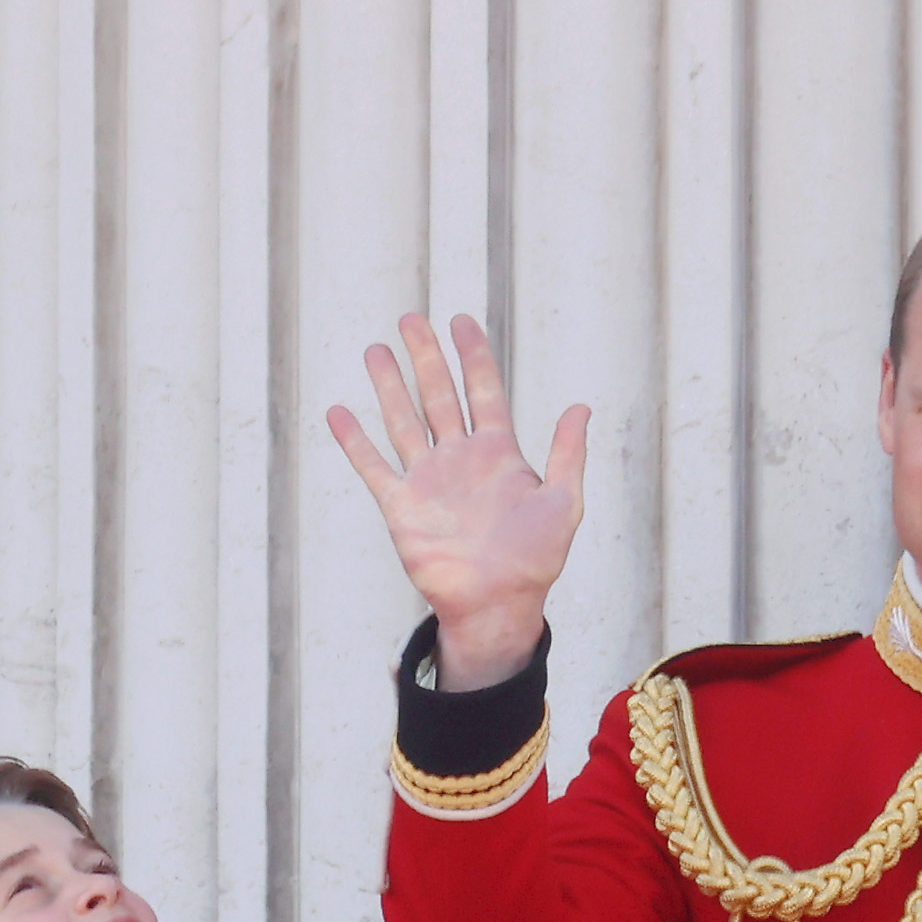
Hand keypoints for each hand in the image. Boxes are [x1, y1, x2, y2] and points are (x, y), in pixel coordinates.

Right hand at [326, 311, 590, 690]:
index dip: (474, 356)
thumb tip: (582, 406)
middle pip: (440, 395)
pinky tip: (340, 411)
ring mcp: (429, 480)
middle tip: (411, 318)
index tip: (462, 322)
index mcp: (500, 454)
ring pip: (405, 421)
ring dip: (390, 386)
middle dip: (426, 358)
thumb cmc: (536, 559)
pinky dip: (356, 440)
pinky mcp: (402, 505)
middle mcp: (460, 459)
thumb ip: (569, 454)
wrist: (498, 603)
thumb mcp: (564, 503)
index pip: (485, 392)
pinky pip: (374, 466)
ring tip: (377, 350)